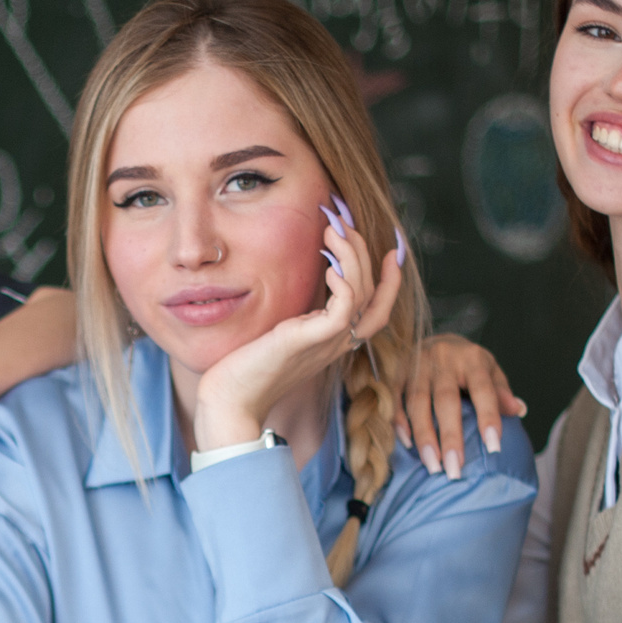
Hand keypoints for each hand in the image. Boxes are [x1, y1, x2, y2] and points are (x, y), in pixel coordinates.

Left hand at [193, 197, 402, 447]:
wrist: (230, 401)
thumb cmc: (247, 368)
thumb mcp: (280, 333)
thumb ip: (298, 315)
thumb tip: (301, 282)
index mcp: (332, 340)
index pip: (378, 309)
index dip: (391, 280)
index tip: (391, 249)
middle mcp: (337, 342)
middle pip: (374, 294)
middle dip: (364, 251)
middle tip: (343, 221)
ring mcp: (326, 343)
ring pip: (363, 294)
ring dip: (353, 255)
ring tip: (333, 229)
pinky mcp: (309, 341)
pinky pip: (344, 310)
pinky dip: (344, 283)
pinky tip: (329, 265)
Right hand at [400, 334, 525, 481]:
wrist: (434, 338)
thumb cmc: (467, 363)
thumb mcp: (490, 369)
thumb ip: (501, 390)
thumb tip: (518, 410)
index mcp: (472, 359)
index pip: (483, 389)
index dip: (489, 417)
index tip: (494, 448)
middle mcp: (444, 359)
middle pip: (446, 400)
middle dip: (450, 436)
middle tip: (454, 469)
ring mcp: (418, 365)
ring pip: (418, 402)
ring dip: (424, 436)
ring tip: (432, 466)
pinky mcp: (398, 373)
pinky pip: (396, 400)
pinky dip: (400, 423)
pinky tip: (408, 445)